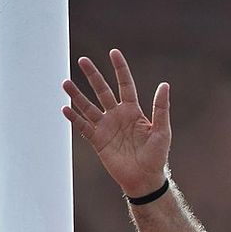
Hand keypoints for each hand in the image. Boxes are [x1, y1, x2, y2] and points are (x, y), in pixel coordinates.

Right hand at [61, 49, 170, 196]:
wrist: (144, 179)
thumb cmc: (156, 156)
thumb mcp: (162, 131)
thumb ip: (161, 108)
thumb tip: (164, 85)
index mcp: (134, 111)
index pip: (125, 85)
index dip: (120, 69)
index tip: (113, 52)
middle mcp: (118, 116)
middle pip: (103, 91)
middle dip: (93, 76)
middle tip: (82, 60)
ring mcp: (106, 127)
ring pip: (88, 107)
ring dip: (77, 95)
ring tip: (66, 82)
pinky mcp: (97, 141)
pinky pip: (83, 127)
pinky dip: (74, 118)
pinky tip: (65, 108)